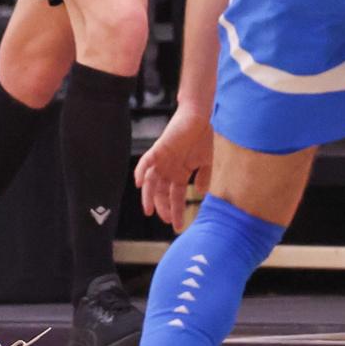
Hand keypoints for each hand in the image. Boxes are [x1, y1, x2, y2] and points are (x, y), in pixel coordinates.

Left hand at [136, 106, 214, 231]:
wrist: (201, 119)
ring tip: (150, 210)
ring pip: (151, 182)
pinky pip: (146, 162)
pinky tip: (138, 183)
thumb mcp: (206, 163)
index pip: (175, 196)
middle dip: (163, 207)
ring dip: (149, 196)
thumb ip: (203, 177)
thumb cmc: (204, 138)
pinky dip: (140, 172)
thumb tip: (199, 193)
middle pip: (161, 192)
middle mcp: (168, 169)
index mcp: (179, 173)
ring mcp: (162, 160)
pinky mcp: (159, 149)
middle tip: (166, 220)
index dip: (175, 211)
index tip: (177, 226)